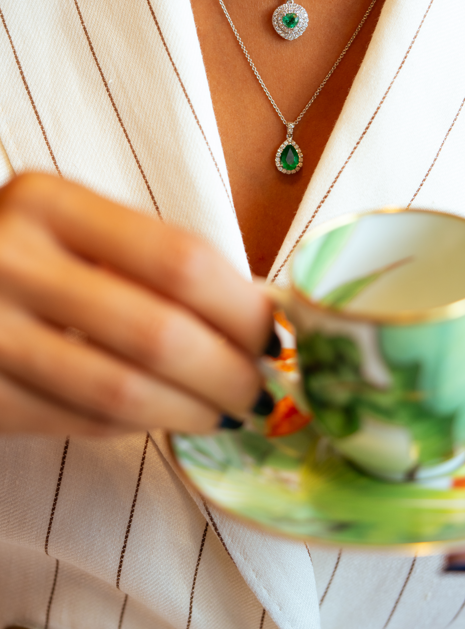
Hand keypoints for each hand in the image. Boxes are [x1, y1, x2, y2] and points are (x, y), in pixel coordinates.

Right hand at [0, 173, 273, 436]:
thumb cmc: (24, 250)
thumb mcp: (77, 227)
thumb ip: (156, 260)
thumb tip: (260, 311)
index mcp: (47, 202)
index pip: (177, 259)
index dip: (240, 306)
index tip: (274, 333)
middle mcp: (8, 260)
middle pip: (157, 333)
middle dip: (227, 371)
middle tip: (260, 388)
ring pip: (120, 392)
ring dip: (190, 411)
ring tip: (226, 412)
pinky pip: (77, 422)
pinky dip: (134, 427)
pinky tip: (162, 416)